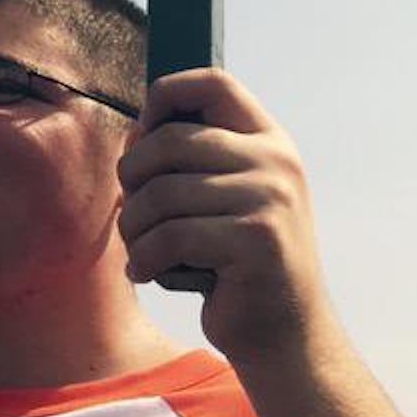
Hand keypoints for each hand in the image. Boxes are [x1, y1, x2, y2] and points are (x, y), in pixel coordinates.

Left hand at [118, 70, 332, 364]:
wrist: (284, 333)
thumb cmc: (233, 259)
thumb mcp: (224, 195)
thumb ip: (192, 155)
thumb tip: (135, 129)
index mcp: (270, 141)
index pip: (213, 83)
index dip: (166, 96)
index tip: (145, 134)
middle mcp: (276, 163)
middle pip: (170, 140)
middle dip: (132, 177)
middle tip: (133, 212)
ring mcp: (271, 200)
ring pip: (160, 193)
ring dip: (133, 227)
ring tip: (140, 248)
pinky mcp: (256, 241)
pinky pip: (169, 236)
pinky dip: (143, 259)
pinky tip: (147, 273)